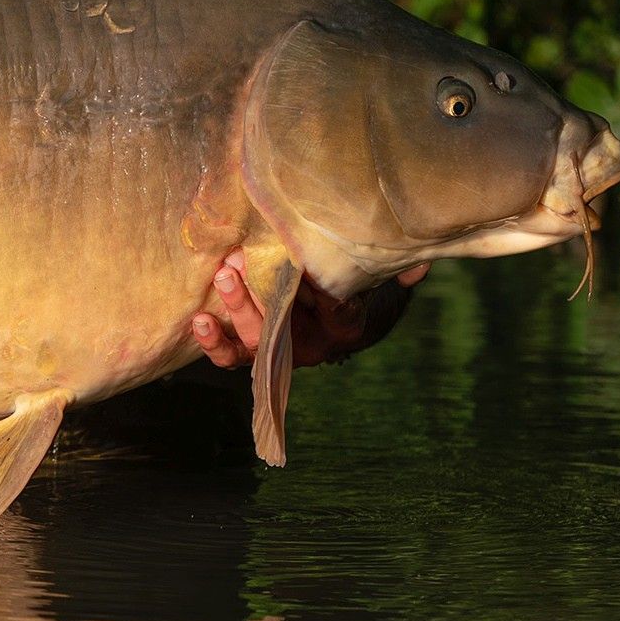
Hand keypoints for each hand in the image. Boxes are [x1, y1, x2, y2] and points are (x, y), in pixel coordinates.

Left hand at [189, 252, 428, 368]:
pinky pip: (232, 356)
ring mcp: (279, 349)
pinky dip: (214, 342)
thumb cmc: (352, 282)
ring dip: (236, 310)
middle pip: (285, 329)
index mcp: (345, 328)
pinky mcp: (252, 349)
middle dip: (258, 299)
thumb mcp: (374, 274)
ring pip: (255, 342)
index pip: (339, 314)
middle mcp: (312, 345)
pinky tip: (199, 321)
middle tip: (238, 264)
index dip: (327, 296)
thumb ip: (396, 270)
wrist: (334, 305)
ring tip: (222, 276)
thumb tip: (420, 266)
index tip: (311, 274)